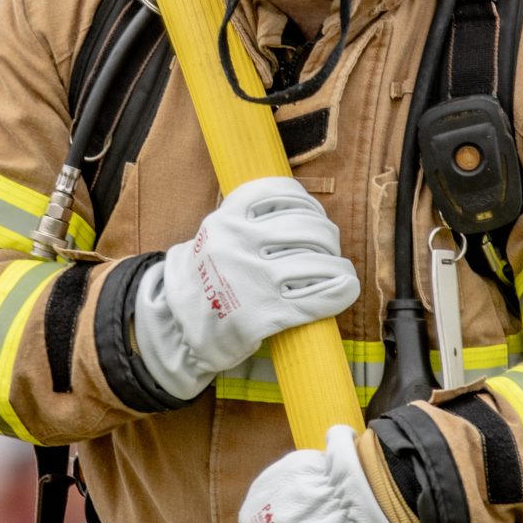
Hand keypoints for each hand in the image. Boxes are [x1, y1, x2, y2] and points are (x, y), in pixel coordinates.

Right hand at [133, 177, 359, 399]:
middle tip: (328, 250)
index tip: (313, 215)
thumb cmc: (205, 281)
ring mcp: (253, 280)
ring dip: (338, 266)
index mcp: (227, 220)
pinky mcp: (265, 314)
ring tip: (339, 272)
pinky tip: (345, 290)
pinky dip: (340, 292)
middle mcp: (240, 244)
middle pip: (308, 227)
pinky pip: (317, 298)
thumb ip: (246, 221)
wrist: (178, 328)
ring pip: (318, 262)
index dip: (307, 203)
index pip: (281, 194)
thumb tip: (299, 211)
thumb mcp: (214, 237)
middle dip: (328, 237)